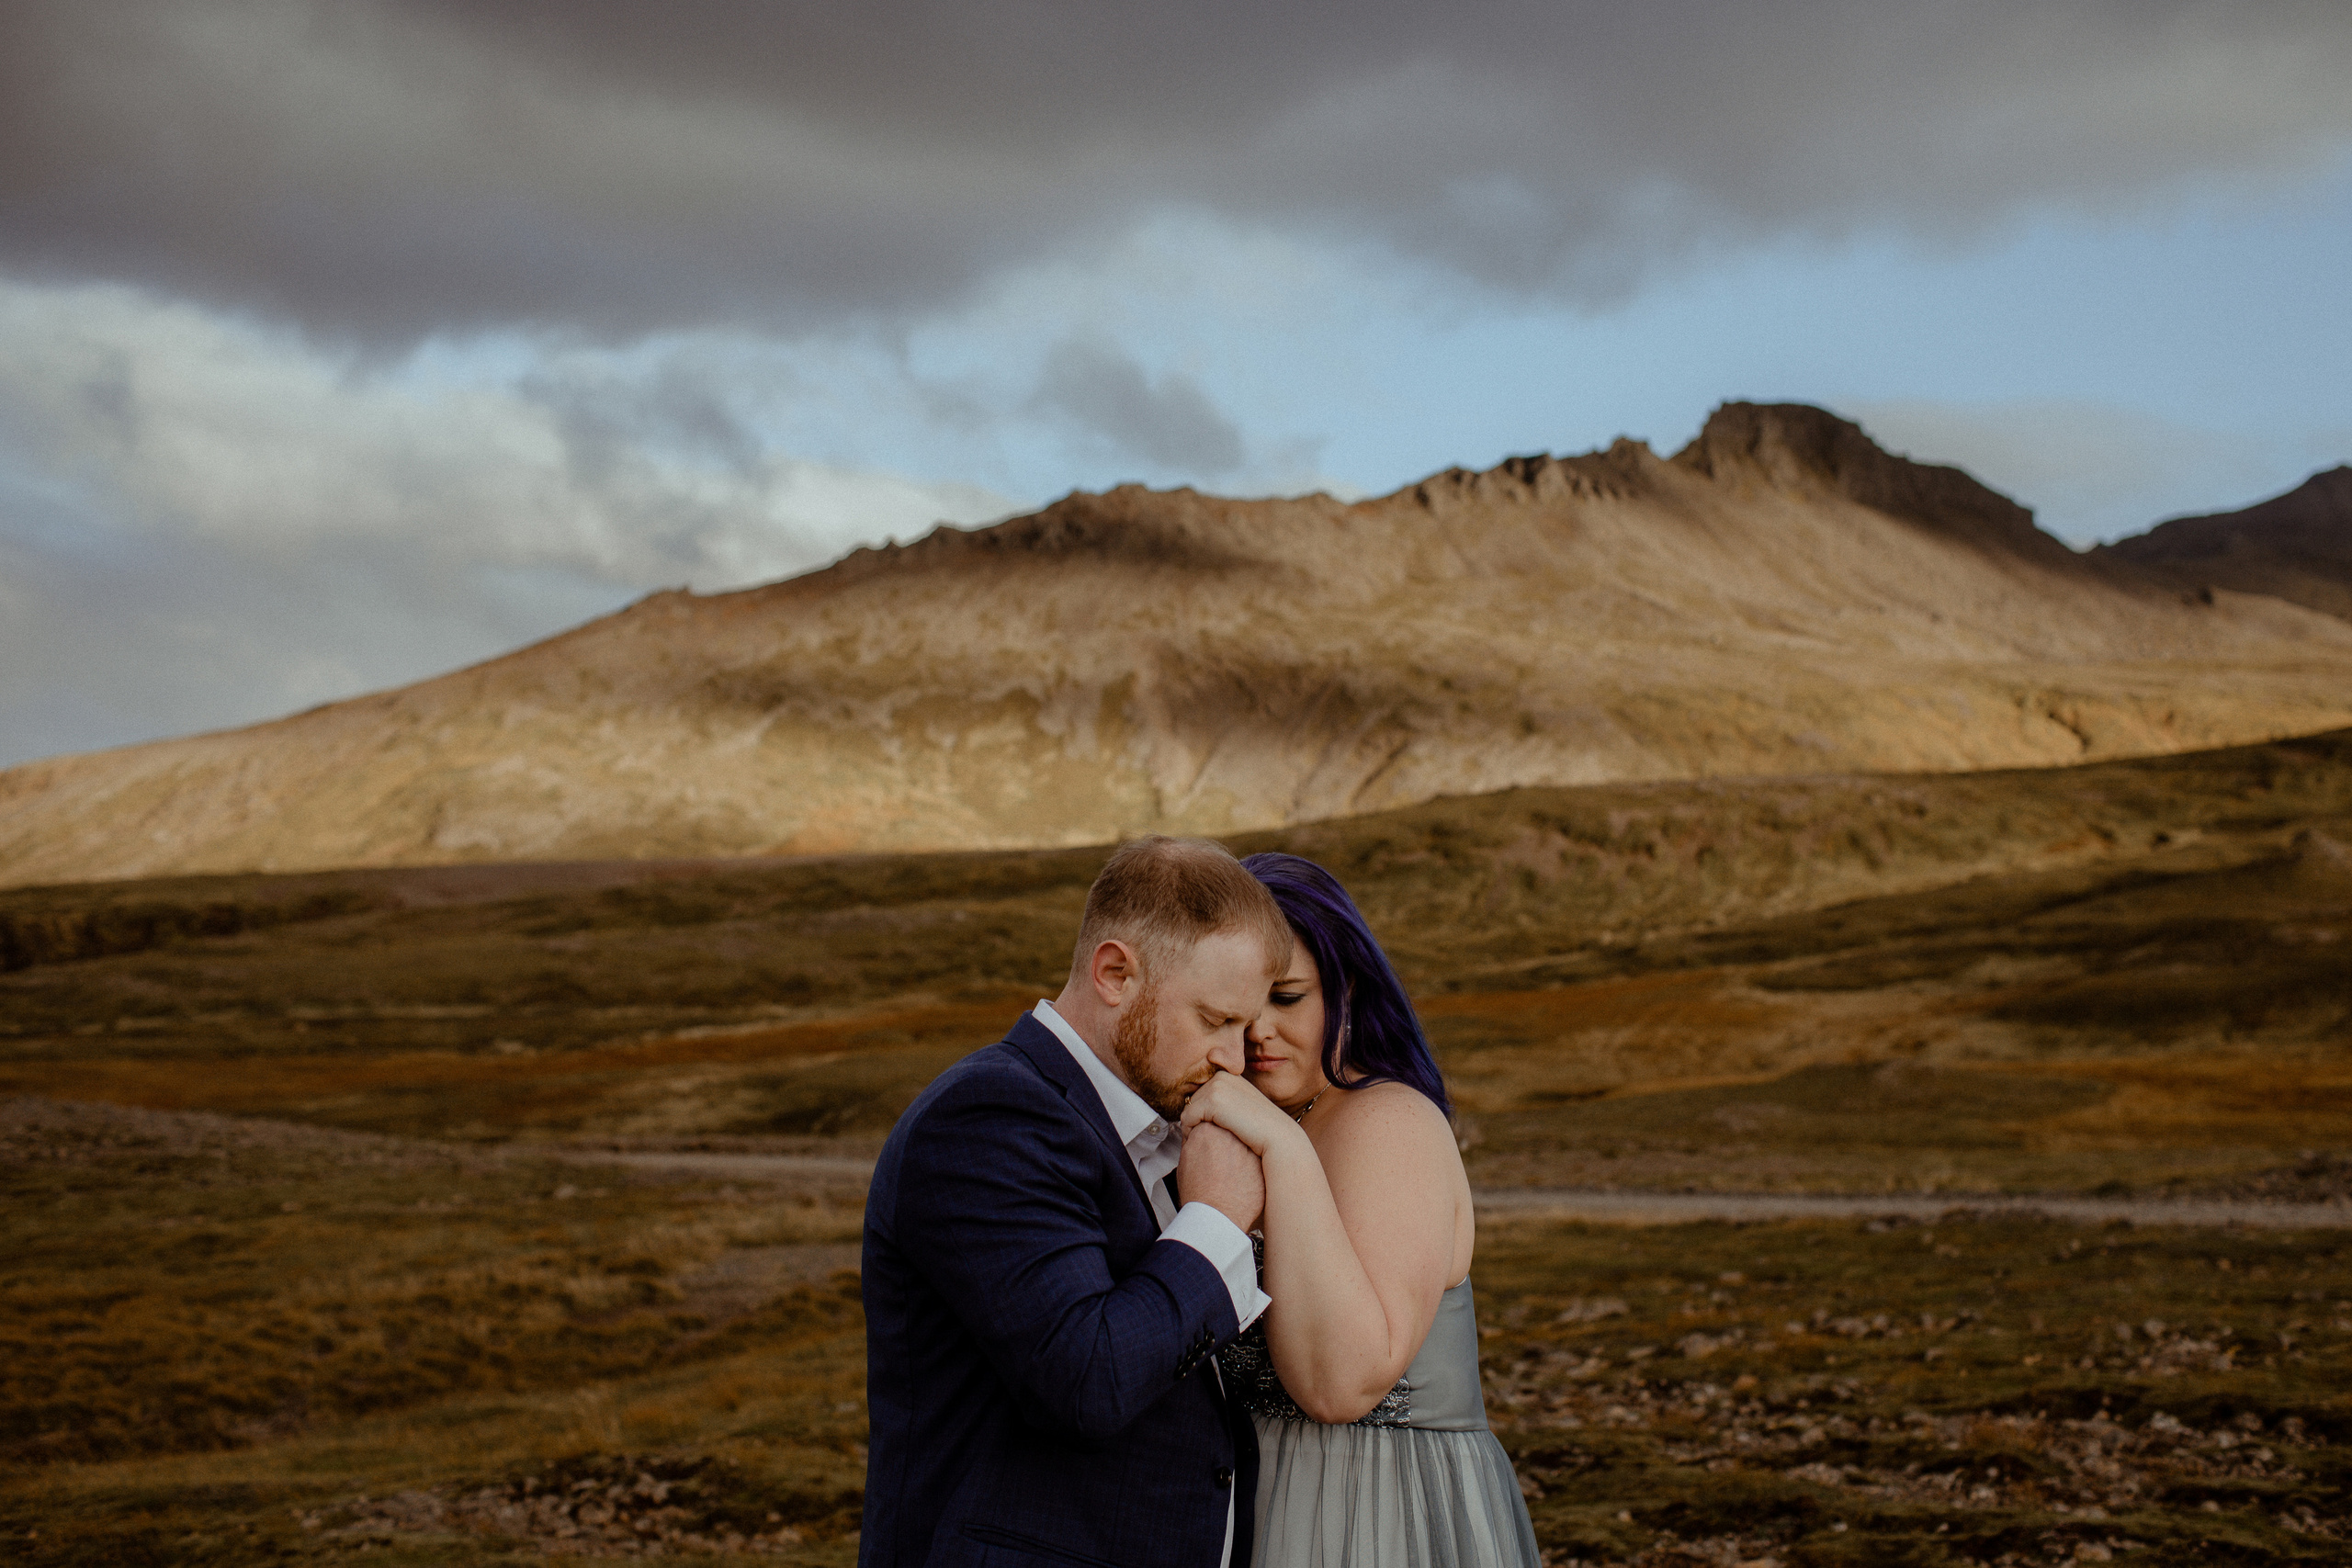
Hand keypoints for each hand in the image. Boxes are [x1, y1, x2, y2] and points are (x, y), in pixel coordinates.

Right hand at [1177, 1120, 1263, 1233]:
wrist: (1214, 1218)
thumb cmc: (1198, 1194)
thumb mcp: (1184, 1161)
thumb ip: (1194, 1142)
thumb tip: (1198, 1139)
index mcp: (1208, 1131)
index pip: (1210, 1121)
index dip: (1208, 1136)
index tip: (1208, 1147)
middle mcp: (1231, 1136)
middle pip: (1229, 1129)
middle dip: (1225, 1141)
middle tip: (1219, 1159)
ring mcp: (1249, 1149)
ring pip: (1245, 1144)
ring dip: (1239, 1153)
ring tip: (1229, 1172)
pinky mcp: (1262, 1164)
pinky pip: (1256, 1160)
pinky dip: (1250, 1168)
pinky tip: (1240, 1180)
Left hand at [1178, 1070, 1296, 1157]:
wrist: (1278, 1136)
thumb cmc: (1260, 1128)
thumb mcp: (1242, 1108)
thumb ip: (1225, 1101)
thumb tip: (1199, 1104)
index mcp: (1229, 1075)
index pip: (1201, 1094)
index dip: (1203, 1113)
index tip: (1215, 1128)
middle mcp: (1222, 1076)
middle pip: (1192, 1100)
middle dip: (1197, 1118)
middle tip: (1210, 1135)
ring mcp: (1217, 1086)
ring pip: (1187, 1109)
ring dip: (1193, 1126)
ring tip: (1209, 1138)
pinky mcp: (1213, 1100)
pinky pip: (1187, 1118)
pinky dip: (1191, 1131)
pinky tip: (1206, 1140)